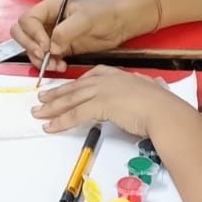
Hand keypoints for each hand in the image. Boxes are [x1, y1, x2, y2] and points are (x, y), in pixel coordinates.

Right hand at [10, 0, 158, 71]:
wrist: (120, 25)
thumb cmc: (104, 15)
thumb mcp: (86, 19)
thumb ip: (66, 30)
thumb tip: (51, 46)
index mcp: (49, 8)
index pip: (26, 21)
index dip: (32, 34)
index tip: (46, 45)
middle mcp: (46, 21)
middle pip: (22, 34)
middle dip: (31, 47)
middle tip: (46, 56)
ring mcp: (51, 35)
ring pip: (31, 48)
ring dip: (39, 59)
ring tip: (57, 65)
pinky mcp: (59, 48)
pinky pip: (45, 58)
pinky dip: (49, 64)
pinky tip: (61, 66)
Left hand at [32, 64, 196, 138]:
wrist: (164, 112)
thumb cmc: (160, 106)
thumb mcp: (146, 93)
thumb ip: (136, 93)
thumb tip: (137, 97)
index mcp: (117, 75)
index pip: (88, 78)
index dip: (72, 85)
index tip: (62, 89)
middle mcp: (106, 79)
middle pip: (75, 87)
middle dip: (56, 94)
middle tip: (41, 99)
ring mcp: (102, 90)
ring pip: (71, 99)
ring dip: (52, 108)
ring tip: (38, 113)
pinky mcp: (100, 105)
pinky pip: (75, 114)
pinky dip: (61, 121)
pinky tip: (50, 127)